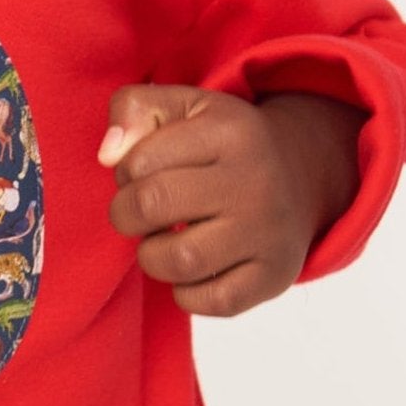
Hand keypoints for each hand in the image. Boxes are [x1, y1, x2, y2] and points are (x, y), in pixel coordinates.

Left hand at [99, 83, 364, 316]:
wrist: (298, 171)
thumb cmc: (220, 138)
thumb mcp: (182, 104)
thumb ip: (133, 110)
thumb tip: (107, 156)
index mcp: (228, 131)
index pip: (141, 159)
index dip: (122, 170)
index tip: (135, 173)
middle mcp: (253, 182)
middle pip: (154, 205)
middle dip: (125, 214)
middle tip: (134, 212)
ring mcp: (268, 233)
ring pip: (181, 260)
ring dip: (150, 256)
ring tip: (157, 240)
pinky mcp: (275, 276)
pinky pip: (214, 301)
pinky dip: (185, 293)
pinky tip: (187, 270)